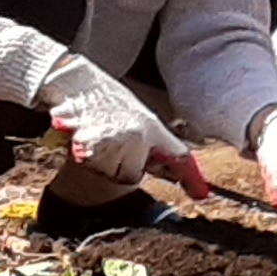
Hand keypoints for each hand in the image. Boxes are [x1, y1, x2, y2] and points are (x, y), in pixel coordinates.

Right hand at [36, 54, 189, 186]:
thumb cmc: (106, 96)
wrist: (75, 82)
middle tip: (115, 147)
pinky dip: (87, 157)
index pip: (176, 156)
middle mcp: (135, 138)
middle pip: (132, 174)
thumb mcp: (138, 115)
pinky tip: (86, 138)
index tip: (200, 193)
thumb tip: (168, 169)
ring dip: (104, 162)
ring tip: (99, 139)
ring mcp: (111, 144)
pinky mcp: (87, 149)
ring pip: (110, 173)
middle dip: (124, 166)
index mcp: (151, 127)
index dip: (188, 177)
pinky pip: (91, 166)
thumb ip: (153, 142)